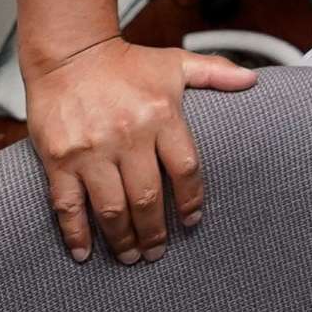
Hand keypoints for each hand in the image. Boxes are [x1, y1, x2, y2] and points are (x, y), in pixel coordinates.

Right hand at [23, 37, 256, 263]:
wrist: (69, 54)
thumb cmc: (126, 63)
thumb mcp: (174, 63)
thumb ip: (214, 73)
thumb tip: (252, 80)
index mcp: (161, 115)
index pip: (185, 169)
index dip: (191, 200)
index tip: (191, 221)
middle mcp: (128, 136)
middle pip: (148, 197)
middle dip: (155, 232)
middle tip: (158, 253)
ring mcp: (91, 150)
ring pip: (111, 208)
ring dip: (123, 239)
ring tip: (131, 257)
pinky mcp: (59, 159)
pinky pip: (68, 205)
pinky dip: (76, 233)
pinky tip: (84, 253)